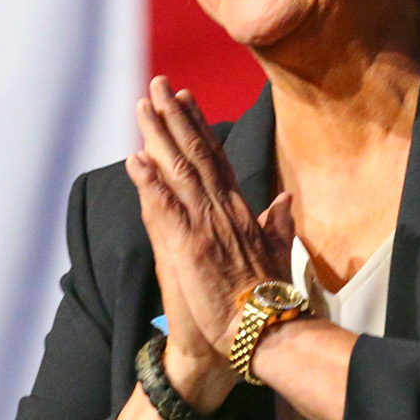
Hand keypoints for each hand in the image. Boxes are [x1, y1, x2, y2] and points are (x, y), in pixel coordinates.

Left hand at [126, 77, 292, 362]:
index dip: (199, 127)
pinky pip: (166, 210)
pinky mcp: (190, 248)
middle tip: (157, 85)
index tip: (185, 99)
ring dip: (158, 137)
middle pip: (196, 155)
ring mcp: (206, 227)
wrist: (266, 334)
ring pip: (179, 172)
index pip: (216, 160)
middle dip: (175, 118)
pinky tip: (135, 161)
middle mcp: (223, 212)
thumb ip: (278, 225)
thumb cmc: (267, 301)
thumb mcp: (278, 255)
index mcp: (240, 213)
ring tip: (142, 107)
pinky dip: (150, 184)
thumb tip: (284, 199)